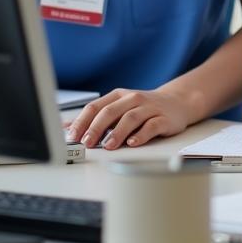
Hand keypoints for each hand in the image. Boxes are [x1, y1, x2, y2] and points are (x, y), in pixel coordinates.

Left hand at [65, 87, 194, 148]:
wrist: (177, 102)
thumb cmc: (143, 108)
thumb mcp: (118, 108)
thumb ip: (94, 118)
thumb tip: (64, 128)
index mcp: (119, 96)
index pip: (96, 107)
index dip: (82, 122)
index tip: (73, 137)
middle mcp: (133, 99)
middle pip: (111, 111)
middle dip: (96, 128)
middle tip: (87, 143)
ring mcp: (150, 108)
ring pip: (131, 118)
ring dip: (117, 132)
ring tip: (108, 146)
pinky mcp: (164, 118)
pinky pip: (152, 125)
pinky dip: (142, 134)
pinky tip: (133, 142)